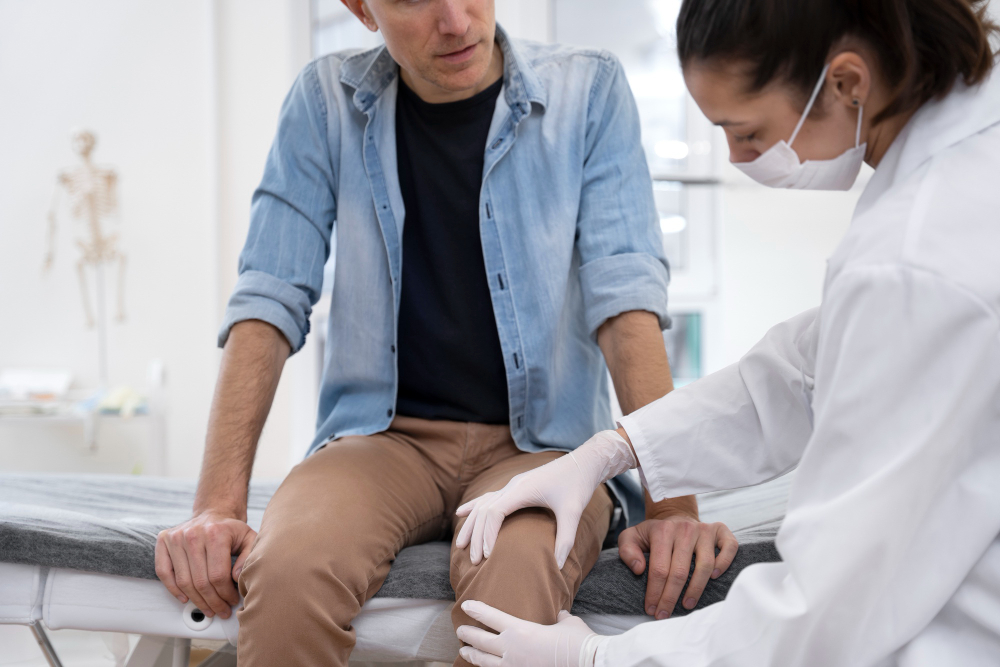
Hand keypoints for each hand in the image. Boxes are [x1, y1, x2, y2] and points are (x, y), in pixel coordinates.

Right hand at [154, 511, 256, 618]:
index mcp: (216, 533)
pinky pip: (164, 572)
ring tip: (207, 608)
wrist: (213, 513)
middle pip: (201, 581)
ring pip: (184, 581)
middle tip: (220, 610)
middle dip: (212, 602)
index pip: (218, 575)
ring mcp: (176, 537)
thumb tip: (236, 578)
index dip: (225, 594)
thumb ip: (248, 557)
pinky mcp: (164, 540)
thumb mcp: (248, 539)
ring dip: (196, 601)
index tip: (231, 601)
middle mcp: (193, 534)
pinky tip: (185, 599)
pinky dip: (173, 590)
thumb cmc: (230, 530)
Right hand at [456, 430, 634, 568]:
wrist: (584, 462)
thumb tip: (558, 566)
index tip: (488, 555)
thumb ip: (565, 539)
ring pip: (483, 504)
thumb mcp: (573, 512)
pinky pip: (488, 497)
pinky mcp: (516, 485)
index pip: (494, 512)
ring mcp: (513, 484)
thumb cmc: (578, 485)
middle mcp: (513, 485)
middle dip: (476, 536)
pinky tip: (461, 513)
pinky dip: (474, 507)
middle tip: (474, 561)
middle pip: (484, 510)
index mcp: (522, 489)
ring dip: (471, 524)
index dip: (487, 534)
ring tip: (460, 545)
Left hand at [457, 600, 603, 666]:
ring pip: (485, 662)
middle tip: (460, 630)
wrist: (587, 663)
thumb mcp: (568, 622)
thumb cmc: (578, 641)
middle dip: (468, 635)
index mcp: (521, 630)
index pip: (492, 617)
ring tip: (464, 652)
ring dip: (472, 655)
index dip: (477, 610)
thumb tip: (560, 615)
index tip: (466, 605)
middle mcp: (512, 649)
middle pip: (482, 641)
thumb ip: (559, 618)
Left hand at [618, 515, 737, 618]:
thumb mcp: (631, 537)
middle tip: (665, 614)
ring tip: (687, 605)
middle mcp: (685, 529)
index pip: (659, 568)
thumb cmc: (654, 533)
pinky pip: (729, 547)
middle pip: (680, 571)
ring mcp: (704, 529)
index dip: (655, 592)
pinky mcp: (719, 530)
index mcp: (662, 530)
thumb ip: (627, 550)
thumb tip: (639, 569)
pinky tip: (713, 578)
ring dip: (696, 589)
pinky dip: (724, 563)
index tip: (651, 609)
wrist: (675, 516)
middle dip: (671, 597)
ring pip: (704, 564)